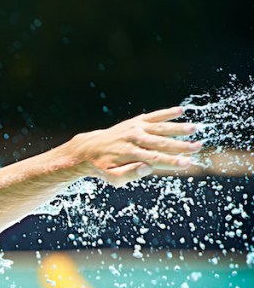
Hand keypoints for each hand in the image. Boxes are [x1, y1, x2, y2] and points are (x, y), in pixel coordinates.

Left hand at [67, 106, 201, 186]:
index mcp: (129, 154)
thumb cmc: (104, 167)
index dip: (171, 162)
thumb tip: (147, 168)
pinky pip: (153, 116)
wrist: (89, 149)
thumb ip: (129, 174)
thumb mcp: (112, 177)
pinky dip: (166, 113)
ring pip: (160, 128)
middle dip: (180, 146)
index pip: (155, 159)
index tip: (187, 164)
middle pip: (161, 143)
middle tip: (198, 147)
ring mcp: (135, 128)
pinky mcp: (136, 121)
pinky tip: (180, 110)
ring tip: (195, 129)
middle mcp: (134, 139)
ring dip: (178, 128)